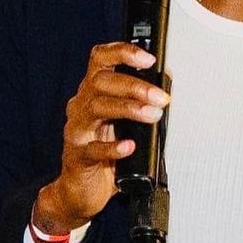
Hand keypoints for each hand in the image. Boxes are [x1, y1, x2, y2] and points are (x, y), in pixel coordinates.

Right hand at [32, 42, 167, 233]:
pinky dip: (113, 147)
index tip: (148, 59)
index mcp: (92, 93)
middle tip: (160, 97)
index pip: (100, 59)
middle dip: (135, 85)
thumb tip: (165, 86)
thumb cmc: (104, 154)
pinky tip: (129, 146)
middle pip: (101, 81)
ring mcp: (77, 131)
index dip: (123, 52)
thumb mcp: (123, 123)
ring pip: (97, 107)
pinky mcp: (77, 157)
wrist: (80, 190)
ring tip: (151, 115)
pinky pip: (93, 149)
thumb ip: (138, 104)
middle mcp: (81, 106)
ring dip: (129, 108)